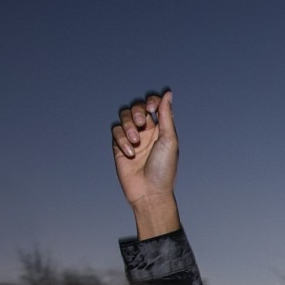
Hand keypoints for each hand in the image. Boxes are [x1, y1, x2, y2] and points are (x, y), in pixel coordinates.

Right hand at [111, 89, 180, 238]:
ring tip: (136, 142)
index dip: (151, 101)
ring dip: (128, 126)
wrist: (149, 192)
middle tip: (141, 125)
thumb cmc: (164, 169)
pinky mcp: (118, 146)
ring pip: (124, 117)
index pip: (153, 105)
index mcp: (161, 129)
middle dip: (137, 112)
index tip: (152, 108)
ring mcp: (132, 138)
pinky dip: (121, 140)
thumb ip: (166, 116)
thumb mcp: (169, 140)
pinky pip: (115, 131)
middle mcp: (146, 132)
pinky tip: (129, 154)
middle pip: (136, 108)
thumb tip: (168, 93)